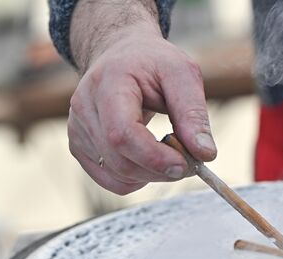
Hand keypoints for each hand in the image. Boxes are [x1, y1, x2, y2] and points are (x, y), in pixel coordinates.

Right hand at [67, 1, 216, 194]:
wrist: (122, 55)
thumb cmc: (154, 63)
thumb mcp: (182, 74)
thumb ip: (194, 114)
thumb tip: (205, 154)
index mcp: (108, 83)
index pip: (123, 133)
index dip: (155, 157)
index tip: (187, 164)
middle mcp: (84, 107)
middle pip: (120, 160)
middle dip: (160, 170)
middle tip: (189, 162)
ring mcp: (77, 129)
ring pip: (117, 175)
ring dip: (152, 176)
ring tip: (171, 154)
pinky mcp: (79, 147)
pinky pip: (110, 180)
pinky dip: (137, 179)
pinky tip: (151, 161)